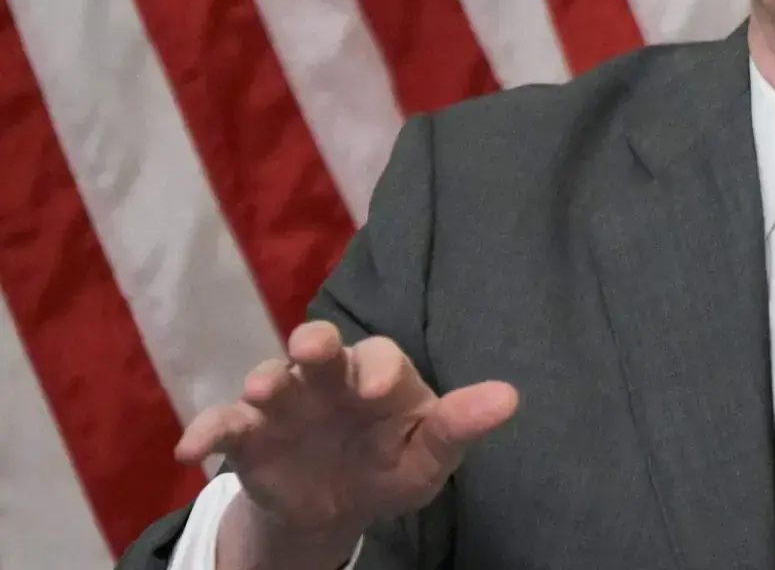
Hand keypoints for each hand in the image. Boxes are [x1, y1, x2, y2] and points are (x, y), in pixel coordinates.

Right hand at [175, 321, 517, 543]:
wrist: (338, 505)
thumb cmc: (393, 463)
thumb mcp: (429, 455)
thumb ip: (460, 426)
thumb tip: (510, 398)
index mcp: (378, 375)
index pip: (380, 358)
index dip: (378, 368)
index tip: (376, 389)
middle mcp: (328, 378)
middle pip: (321, 348)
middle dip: (315, 343)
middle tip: (312, 348)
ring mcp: (285, 403)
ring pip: (271, 378)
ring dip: (263, 381)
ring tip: (259, 392)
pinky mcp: (249, 436)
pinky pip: (223, 426)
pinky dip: (205, 432)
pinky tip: (190, 451)